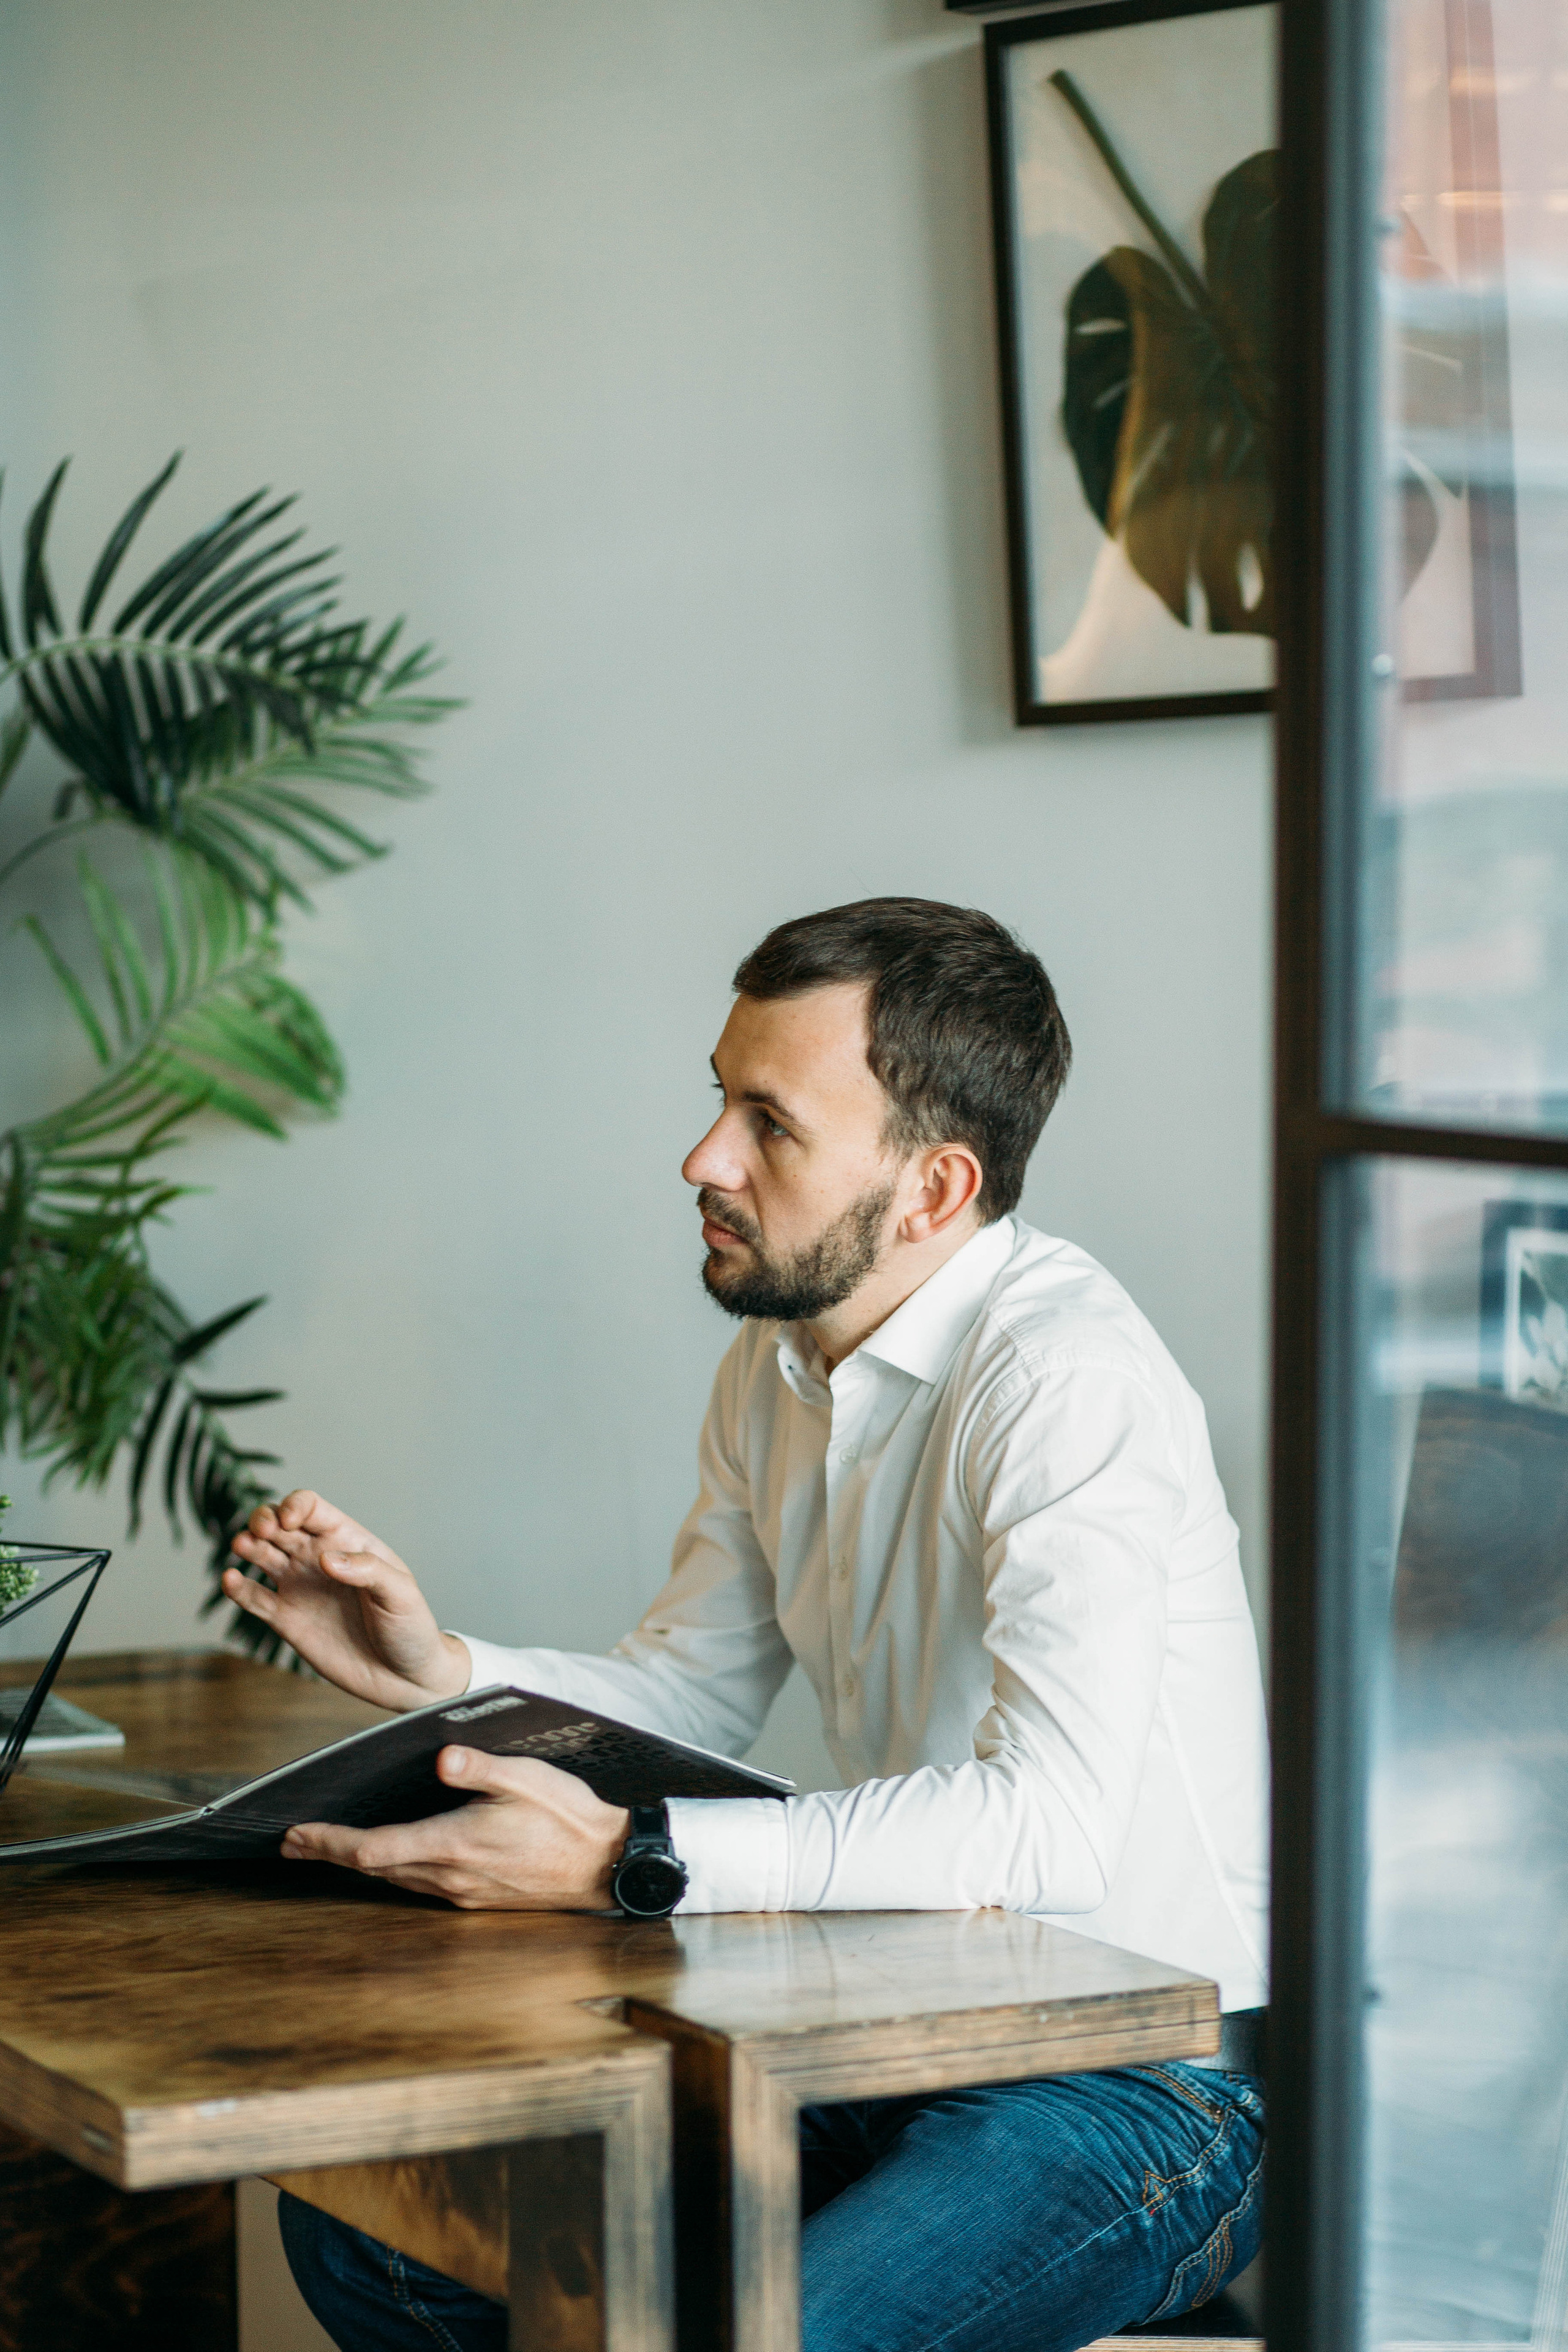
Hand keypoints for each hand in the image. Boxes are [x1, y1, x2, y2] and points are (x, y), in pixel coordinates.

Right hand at [222, 1490, 470, 1711]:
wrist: (404, 1677)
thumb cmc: (409, 1628)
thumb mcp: (400, 1592)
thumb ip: (367, 1570)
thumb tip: (326, 1558)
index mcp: (348, 1541)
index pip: (312, 1509)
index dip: (295, 1506)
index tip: (289, 1519)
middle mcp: (318, 1558)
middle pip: (279, 1525)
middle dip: (263, 1519)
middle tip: (261, 1531)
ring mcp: (300, 1587)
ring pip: (261, 1554)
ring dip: (247, 1544)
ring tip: (243, 1546)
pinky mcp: (286, 1619)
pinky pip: (254, 1598)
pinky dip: (237, 1588)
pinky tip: (231, 1579)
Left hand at [280, 1748, 630, 1910]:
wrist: (608, 1866)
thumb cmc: (570, 1817)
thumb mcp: (528, 1779)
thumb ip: (481, 1768)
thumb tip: (443, 1757)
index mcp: (455, 1843)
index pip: (373, 1848)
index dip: (329, 1843)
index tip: (295, 1836)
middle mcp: (450, 1875)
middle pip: (374, 1868)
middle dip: (331, 1855)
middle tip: (294, 1844)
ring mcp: (463, 1891)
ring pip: (395, 1880)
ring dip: (359, 1865)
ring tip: (332, 1851)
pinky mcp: (477, 1897)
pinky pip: (419, 1887)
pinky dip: (392, 1871)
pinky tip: (390, 1861)